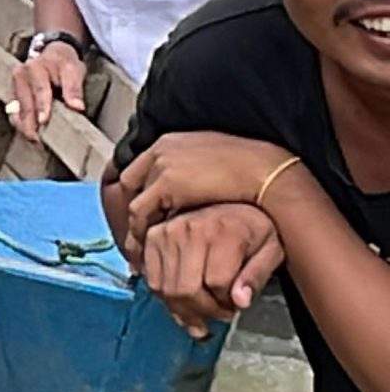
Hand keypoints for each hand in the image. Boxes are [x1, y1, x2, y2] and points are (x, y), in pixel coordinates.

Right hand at [9, 41, 87, 141]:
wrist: (53, 55)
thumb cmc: (64, 63)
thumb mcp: (73, 70)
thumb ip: (74, 88)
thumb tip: (77, 107)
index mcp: (35, 67)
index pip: (39, 89)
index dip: (42, 106)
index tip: (44, 121)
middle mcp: (20, 75)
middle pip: (24, 102)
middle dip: (29, 122)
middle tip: (36, 139)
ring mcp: (14, 85)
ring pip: (16, 109)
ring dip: (23, 126)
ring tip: (34, 140)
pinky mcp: (13, 94)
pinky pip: (14, 111)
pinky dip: (21, 123)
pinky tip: (28, 133)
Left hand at [119, 131, 298, 249]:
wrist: (264, 170)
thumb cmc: (249, 169)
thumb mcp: (212, 159)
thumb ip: (193, 168)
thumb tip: (188, 186)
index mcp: (169, 143)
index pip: (137, 169)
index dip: (137, 194)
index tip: (139, 214)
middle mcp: (159, 151)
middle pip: (127, 184)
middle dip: (128, 211)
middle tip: (134, 234)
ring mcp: (161, 166)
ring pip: (131, 201)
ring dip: (133, 226)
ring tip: (138, 249)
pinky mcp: (167, 184)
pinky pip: (140, 213)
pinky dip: (140, 231)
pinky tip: (148, 247)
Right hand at [137, 202, 286, 339]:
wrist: (234, 196)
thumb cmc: (255, 227)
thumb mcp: (271, 250)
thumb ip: (257, 276)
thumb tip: (240, 302)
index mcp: (223, 231)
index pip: (217, 284)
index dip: (227, 304)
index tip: (235, 308)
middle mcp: (190, 229)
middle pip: (186, 289)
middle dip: (203, 312)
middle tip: (217, 315)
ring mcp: (167, 231)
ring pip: (165, 288)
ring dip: (182, 310)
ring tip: (199, 313)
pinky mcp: (153, 235)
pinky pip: (151, 277)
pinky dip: (163, 296)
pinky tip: (181, 301)